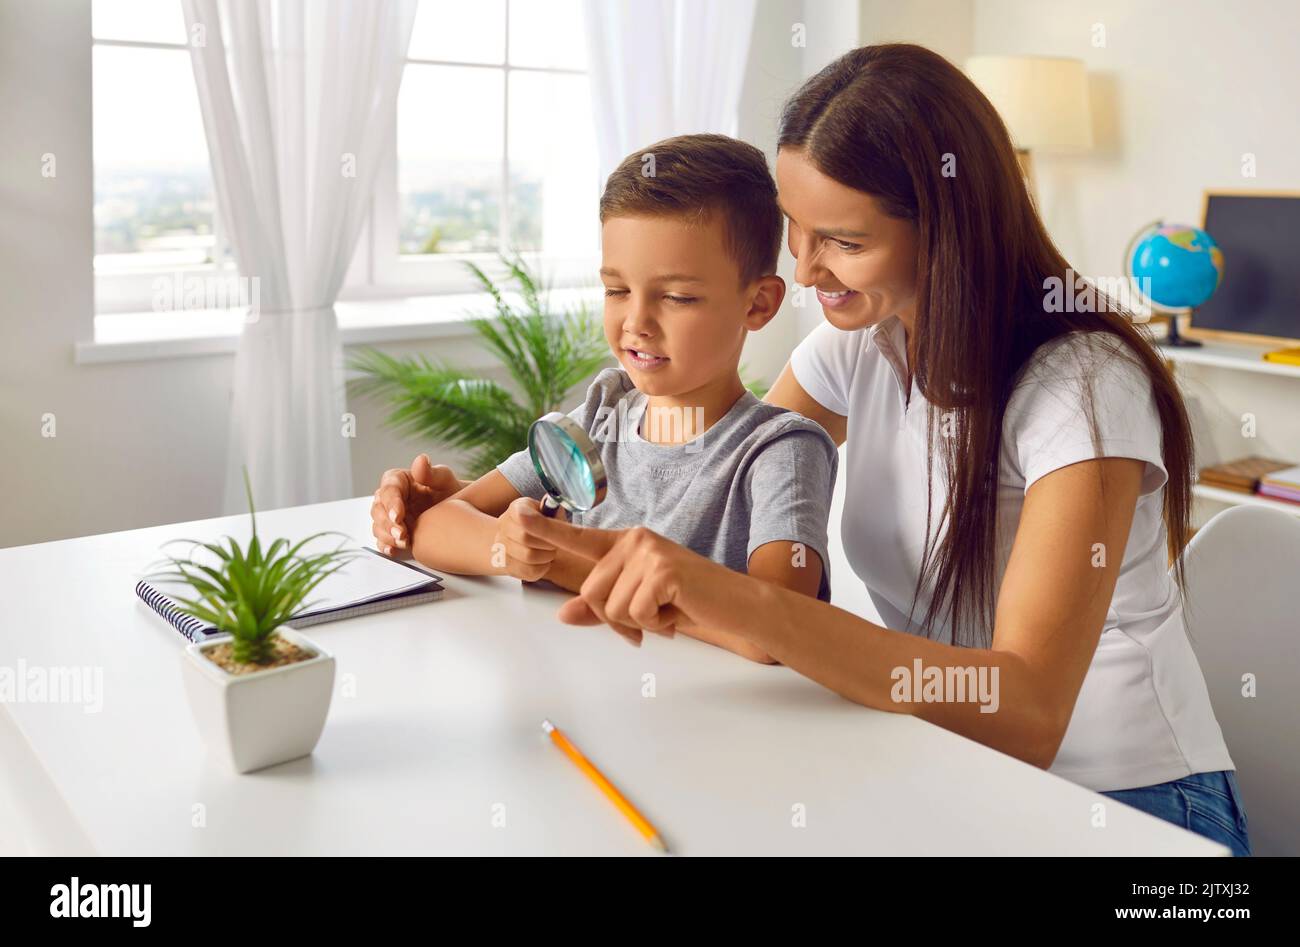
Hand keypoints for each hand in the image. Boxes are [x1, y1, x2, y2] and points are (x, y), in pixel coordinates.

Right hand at [370, 454, 462, 554]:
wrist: (457, 513)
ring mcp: (389, 516)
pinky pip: (382, 540)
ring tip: (404, 543)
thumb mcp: (444, 480)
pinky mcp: (392, 532)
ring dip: (387, 536)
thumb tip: (421, 459)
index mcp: (398, 481)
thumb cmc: (450, 491)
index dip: (391, 503)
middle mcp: (389, 498)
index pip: (389, 490)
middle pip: (379, 510)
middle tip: (402, 534)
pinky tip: (394, 551)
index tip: (399, 515)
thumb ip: (431, 473)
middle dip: (388, 523)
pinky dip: (386, 546)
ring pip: (378, 526)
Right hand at [492, 497, 566, 581]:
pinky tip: (543, 562)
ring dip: (546, 557)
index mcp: (516, 508)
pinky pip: (527, 572)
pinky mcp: (504, 565)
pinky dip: (541, 569)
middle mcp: (503, 524)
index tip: (553, 530)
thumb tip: (550, 502)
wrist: (534, 542)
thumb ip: (553, 509)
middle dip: (547, 543)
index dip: (542, 527)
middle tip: (554, 543)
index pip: (523, 517)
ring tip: (550, 552)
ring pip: (527, 557)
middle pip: (525, 538)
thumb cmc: (547, 525)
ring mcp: (500, 545)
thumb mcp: (553, 514)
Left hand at [516, 515, 726, 646]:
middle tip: (649, 624)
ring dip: (638, 624)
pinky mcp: (663, 571)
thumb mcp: (640, 604)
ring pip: (612, 608)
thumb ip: (602, 607)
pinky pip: (635, 614)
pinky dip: (655, 625)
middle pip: (592, 593)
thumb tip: (563, 615)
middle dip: (616, 620)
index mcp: (627, 543)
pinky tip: (676, 614)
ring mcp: (649, 553)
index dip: (546, 529)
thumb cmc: (689, 602)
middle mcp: (635, 540)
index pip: (579, 538)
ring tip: (667, 614)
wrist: (738, 605)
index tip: (517, 514)